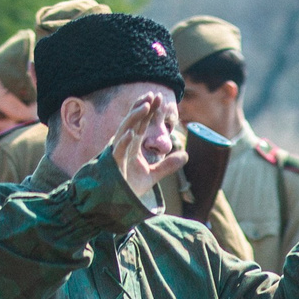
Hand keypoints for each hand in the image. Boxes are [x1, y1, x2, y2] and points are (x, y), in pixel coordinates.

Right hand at [113, 91, 186, 205]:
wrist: (115, 204)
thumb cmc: (128, 187)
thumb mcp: (153, 175)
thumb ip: (168, 165)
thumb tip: (186, 155)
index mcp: (132, 145)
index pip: (141, 123)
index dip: (149, 110)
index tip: (159, 97)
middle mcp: (124, 145)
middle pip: (133, 121)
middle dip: (143, 107)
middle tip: (154, 94)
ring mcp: (117, 153)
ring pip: (124, 130)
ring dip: (134, 117)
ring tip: (145, 106)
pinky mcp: (113, 165)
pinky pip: (117, 151)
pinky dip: (123, 141)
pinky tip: (131, 132)